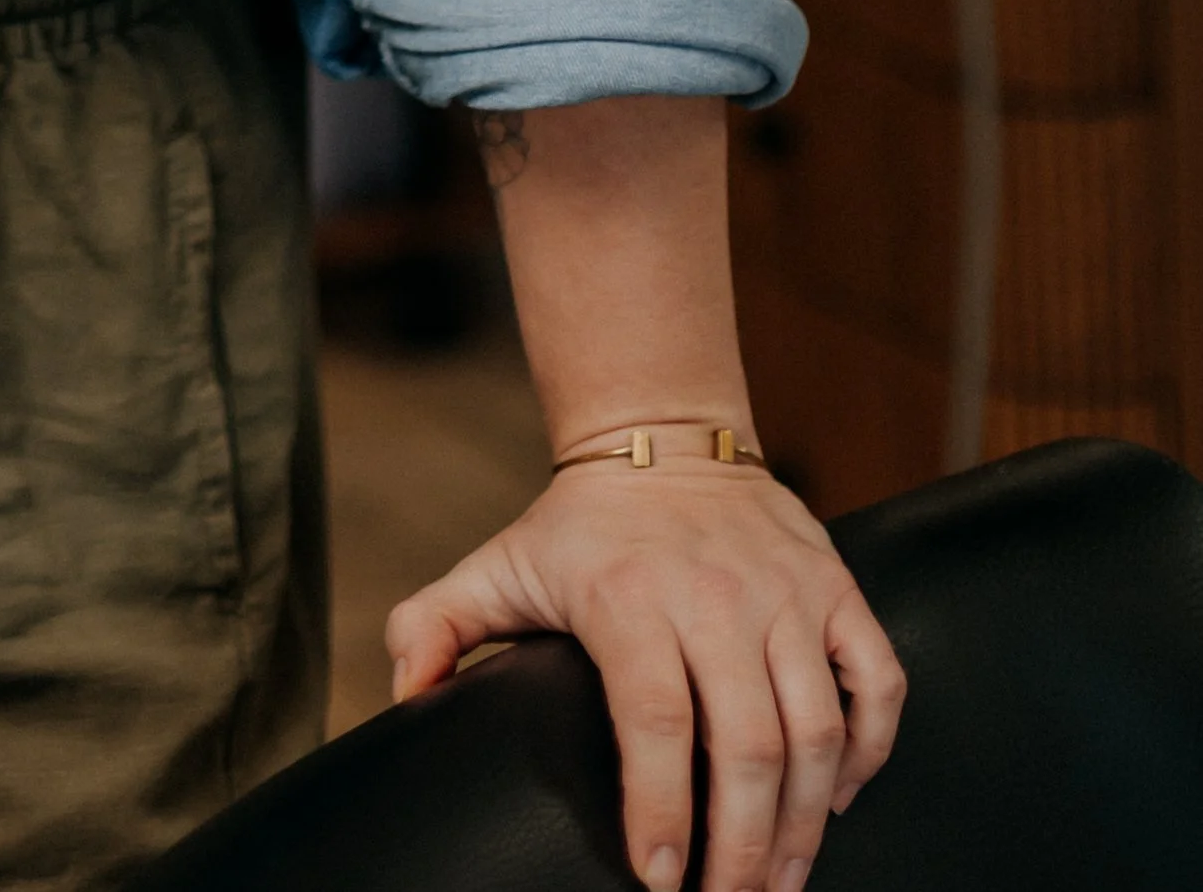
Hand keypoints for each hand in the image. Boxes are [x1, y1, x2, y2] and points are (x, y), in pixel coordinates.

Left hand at [386, 460, 904, 891]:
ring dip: (805, 822)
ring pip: (817, 728)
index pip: (655, 719)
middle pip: (746, 744)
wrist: (663, 435)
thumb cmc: (581, 523)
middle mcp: (715, 596)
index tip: (660, 880)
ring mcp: (785, 592)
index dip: (662, 809)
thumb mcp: (500, 564)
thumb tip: (406, 694)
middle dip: (744, 847)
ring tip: (782, 882)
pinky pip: (877, 682)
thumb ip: (437, 625)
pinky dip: (870, 751)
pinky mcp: (836, 587)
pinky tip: (838, 799)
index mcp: (629, 597)